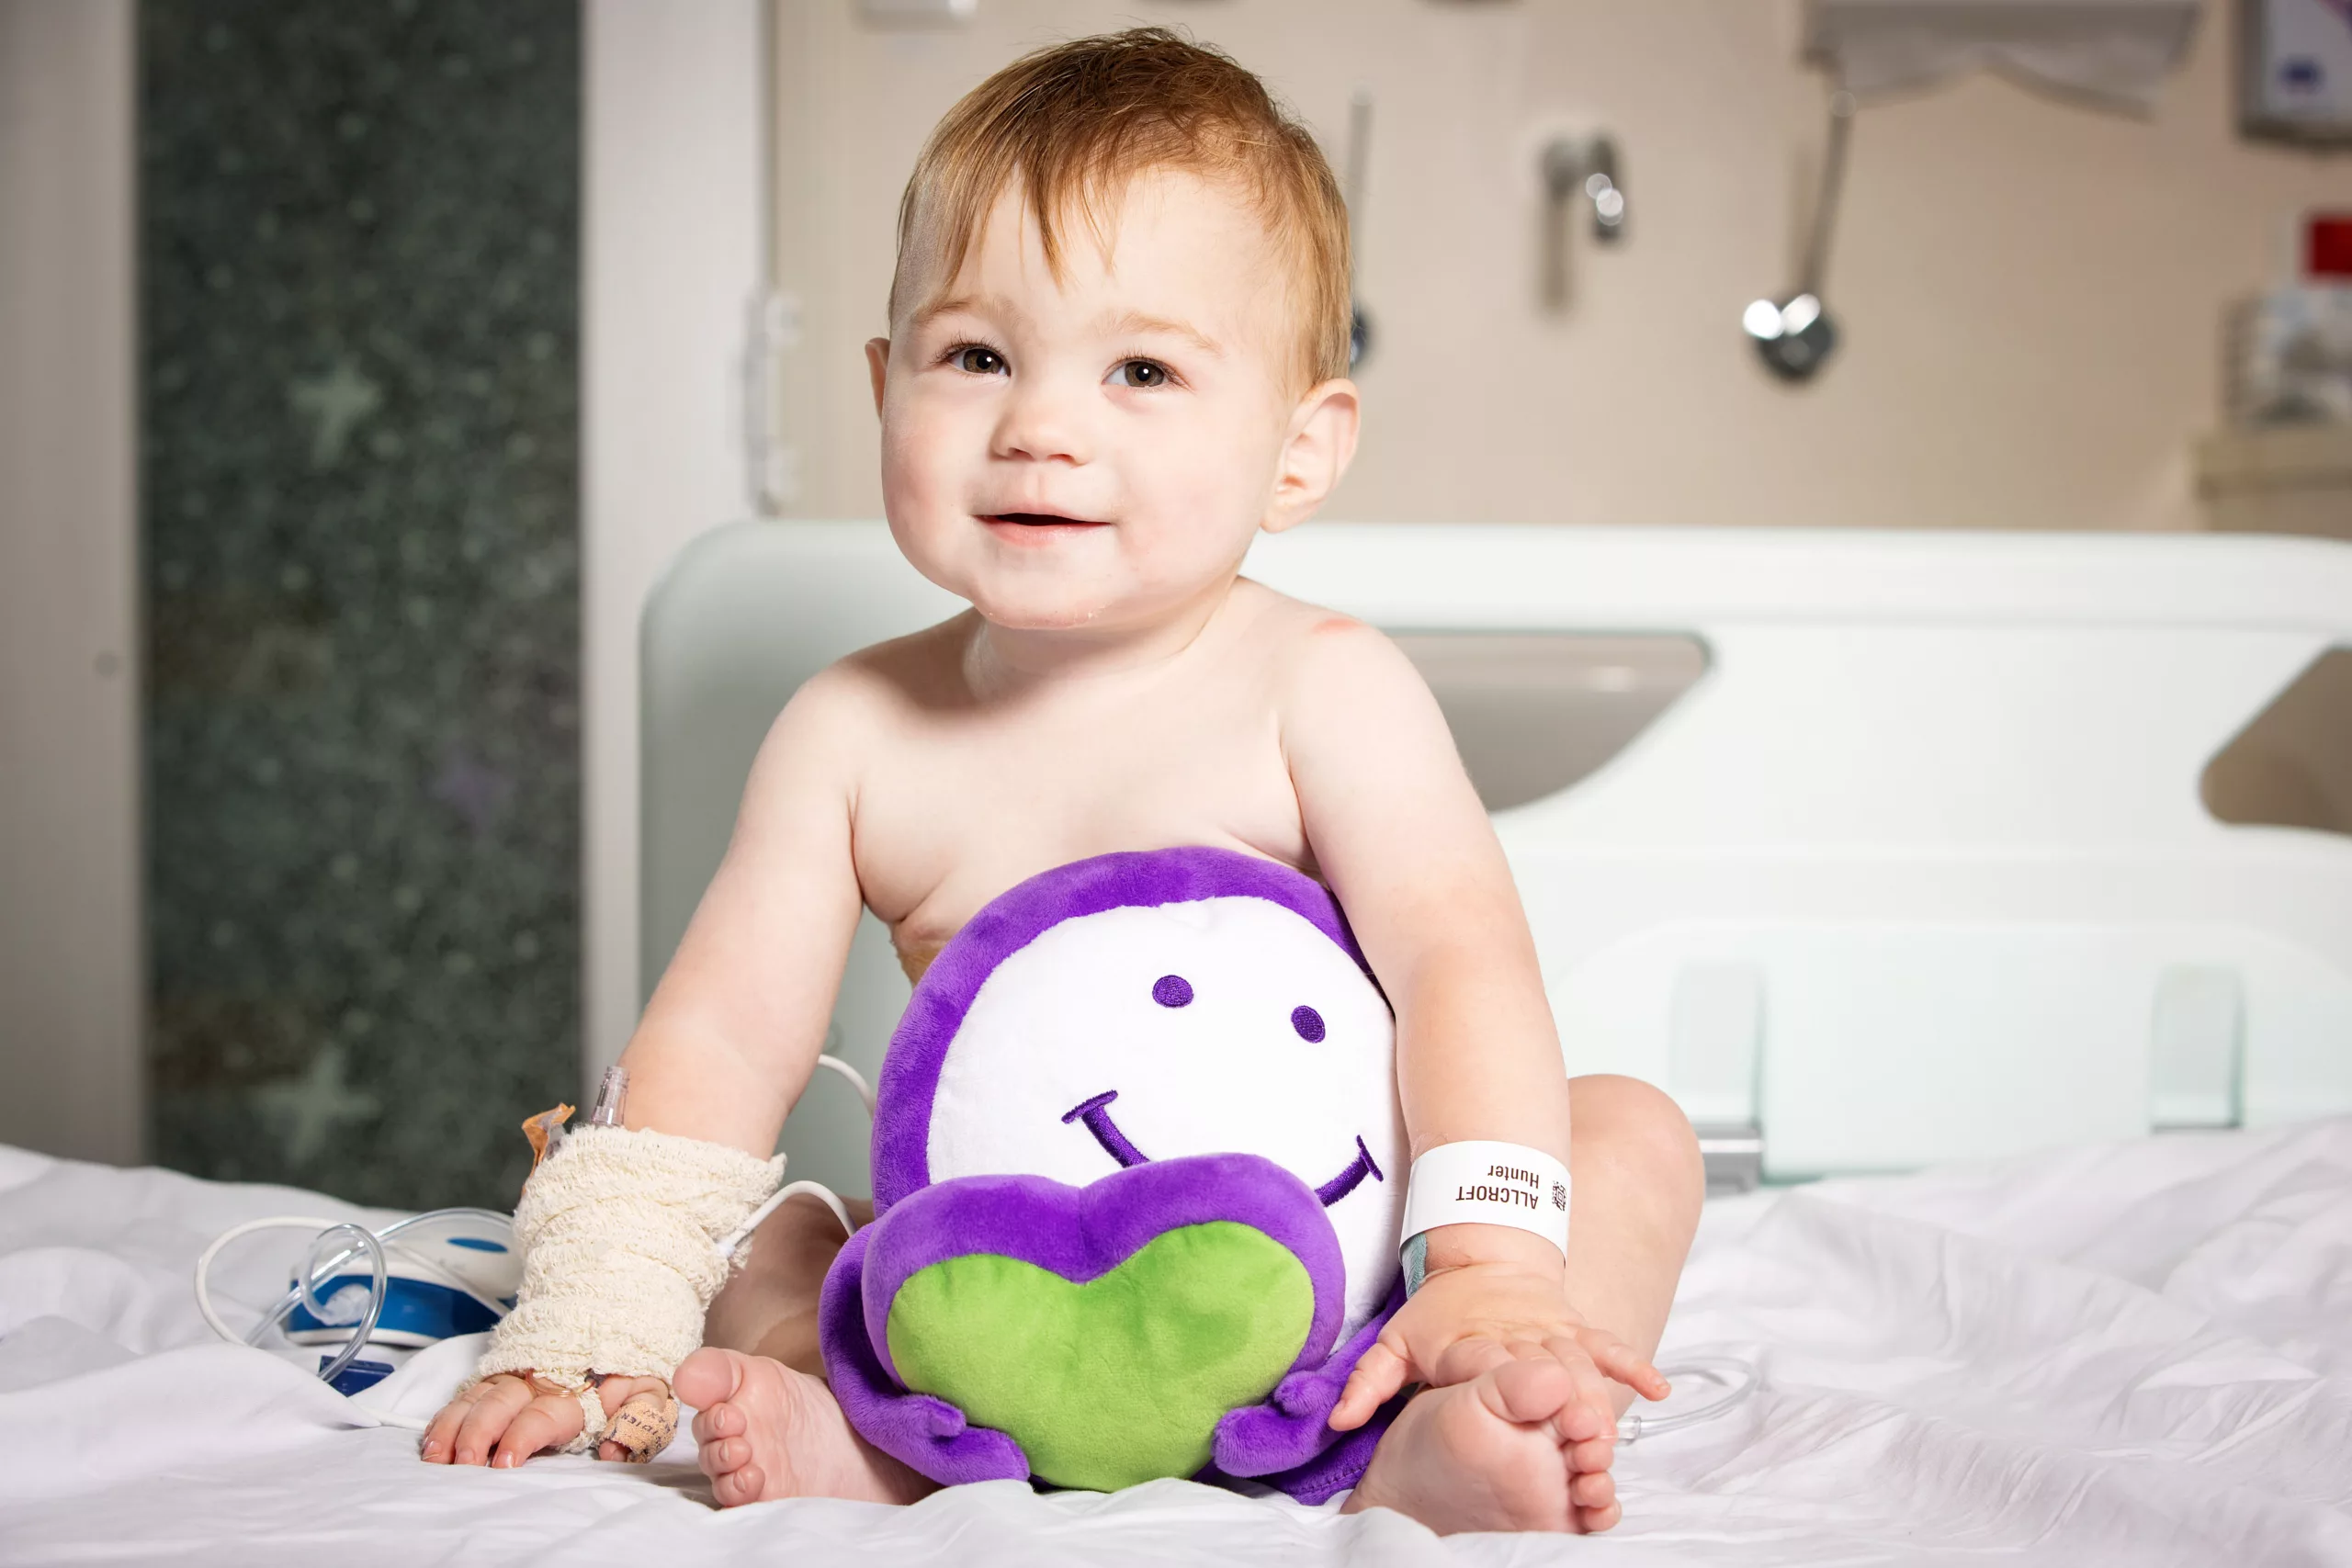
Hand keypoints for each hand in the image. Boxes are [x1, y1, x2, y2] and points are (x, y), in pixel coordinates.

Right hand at [420, 1370, 674, 1467]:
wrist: (622, 1303)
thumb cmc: (634, 1359)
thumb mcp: (652, 1387)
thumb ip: (642, 1418)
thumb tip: (613, 1451)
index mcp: (575, 1392)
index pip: (541, 1417)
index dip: (520, 1438)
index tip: (503, 1462)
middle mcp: (538, 1382)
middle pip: (498, 1406)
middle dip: (476, 1435)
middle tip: (460, 1462)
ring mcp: (516, 1373)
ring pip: (476, 1398)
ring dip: (453, 1426)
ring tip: (435, 1454)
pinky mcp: (502, 1369)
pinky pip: (469, 1390)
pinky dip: (448, 1412)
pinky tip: (432, 1435)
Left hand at [1330, 1253, 1668, 1444]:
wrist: (1480, 1250)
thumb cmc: (1437, 1310)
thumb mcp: (1395, 1340)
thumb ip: (1367, 1383)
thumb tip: (1336, 1422)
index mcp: (1469, 1346)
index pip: (1487, 1369)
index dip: (1505, 1390)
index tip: (1523, 1417)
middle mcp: (1514, 1338)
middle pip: (1542, 1373)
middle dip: (1562, 1406)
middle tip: (1581, 1445)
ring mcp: (1549, 1332)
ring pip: (1579, 1364)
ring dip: (1599, 1396)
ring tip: (1611, 1434)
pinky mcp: (1575, 1328)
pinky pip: (1608, 1346)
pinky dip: (1634, 1365)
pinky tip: (1661, 1391)